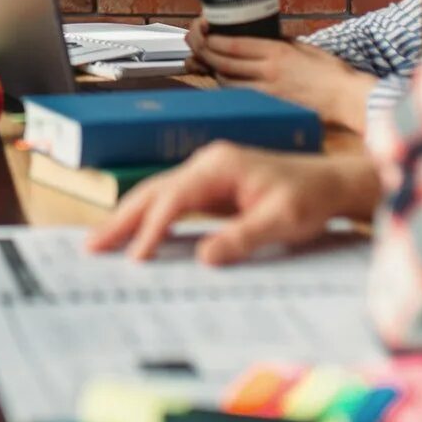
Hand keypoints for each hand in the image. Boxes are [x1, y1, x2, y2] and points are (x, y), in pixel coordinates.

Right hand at [86, 143, 378, 264]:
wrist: (330, 183)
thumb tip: (203, 257)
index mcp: (219, 165)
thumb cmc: (309, 198)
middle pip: (153, 190)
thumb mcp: (282, 220)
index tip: (137, 258)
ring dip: (129, 218)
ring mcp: (205, 173)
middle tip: (92, 247)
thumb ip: (243, 237)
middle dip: (122, 219)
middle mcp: (206, 164)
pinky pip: (170, 202)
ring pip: (157, 194)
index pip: (174, 198)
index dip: (152, 228)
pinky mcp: (209, 187)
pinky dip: (148, 218)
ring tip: (100, 243)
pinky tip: (135, 236)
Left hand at [185, 20, 370, 126]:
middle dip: (203, 51)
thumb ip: (281, 43)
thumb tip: (262, 39)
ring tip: (205, 62)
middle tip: (195, 44)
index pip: (233, 43)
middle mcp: (269, 70)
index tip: (203, 30)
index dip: (212, 38)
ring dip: (212, 70)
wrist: (348, 98)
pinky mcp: (271, 105)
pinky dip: (227, 88)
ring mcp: (268, 90)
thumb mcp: (304, 48)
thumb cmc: (332, 73)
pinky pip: (240, 96)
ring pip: (226, 80)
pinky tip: (223, 82)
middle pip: (223, 61)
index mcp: (277, 51)